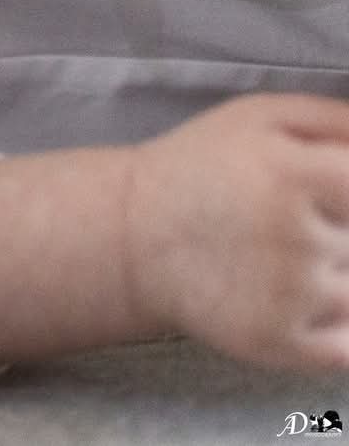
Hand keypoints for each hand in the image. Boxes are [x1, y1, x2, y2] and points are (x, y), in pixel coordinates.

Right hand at [126, 93, 348, 369]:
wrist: (130, 235)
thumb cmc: (202, 166)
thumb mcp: (260, 117)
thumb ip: (336, 120)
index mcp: (291, 173)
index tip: (331, 199)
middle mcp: (294, 237)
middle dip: (339, 232)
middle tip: (292, 226)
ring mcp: (287, 296)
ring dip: (335, 277)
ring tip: (286, 260)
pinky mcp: (275, 342)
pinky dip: (340, 330)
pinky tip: (303, 303)